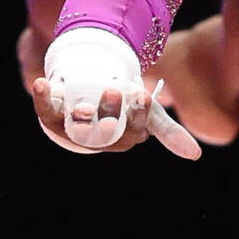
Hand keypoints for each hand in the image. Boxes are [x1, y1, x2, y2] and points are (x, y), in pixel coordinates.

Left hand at [34, 27, 201, 158]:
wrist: (93, 87)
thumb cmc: (124, 106)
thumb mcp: (148, 114)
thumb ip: (168, 133)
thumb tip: (196, 155)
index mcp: (120, 140)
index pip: (131, 133)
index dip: (136, 115)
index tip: (142, 93)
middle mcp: (95, 139)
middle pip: (102, 132)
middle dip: (108, 113)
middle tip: (115, 90)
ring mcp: (71, 129)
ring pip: (73, 127)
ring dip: (77, 116)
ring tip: (83, 103)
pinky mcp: (51, 116)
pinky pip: (45, 110)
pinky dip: (42, 98)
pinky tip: (43, 83)